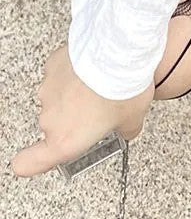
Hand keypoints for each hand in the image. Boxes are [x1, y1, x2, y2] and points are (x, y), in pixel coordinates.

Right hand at [9, 44, 154, 177]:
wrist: (118, 55)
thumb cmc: (122, 90)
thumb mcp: (133, 118)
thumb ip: (125, 130)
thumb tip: (127, 129)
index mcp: (66, 139)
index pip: (29, 162)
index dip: (31, 163)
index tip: (32, 162)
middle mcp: (50, 119)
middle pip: (57, 125)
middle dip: (75, 118)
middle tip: (100, 108)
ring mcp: (47, 91)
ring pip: (58, 98)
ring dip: (74, 94)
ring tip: (101, 84)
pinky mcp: (51, 67)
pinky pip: (60, 75)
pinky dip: (73, 73)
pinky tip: (92, 68)